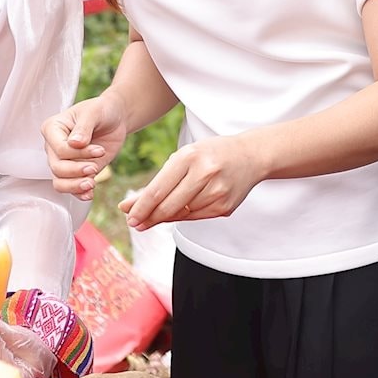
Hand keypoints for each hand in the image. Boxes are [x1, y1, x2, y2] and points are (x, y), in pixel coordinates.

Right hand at [44, 96, 131, 197]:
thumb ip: (83, 127)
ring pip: (59, 182)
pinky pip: (70, 188)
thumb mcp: (94, 112)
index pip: (58, 149)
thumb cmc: (101, 110)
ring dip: (75, 186)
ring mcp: (64, 161)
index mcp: (53, 129)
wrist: (115, 118)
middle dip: (76, 170)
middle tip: (94, 168)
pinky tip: (89, 194)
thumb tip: (74, 143)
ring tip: (91, 184)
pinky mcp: (76, 172)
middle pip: (57, 167)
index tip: (98, 150)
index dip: (77, 153)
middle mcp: (54, 147)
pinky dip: (79, 193)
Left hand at [120, 134, 270, 229]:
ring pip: (180, 214)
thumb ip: (157, 183)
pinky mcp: (224, 207)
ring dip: (165, 217)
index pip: (157, 190)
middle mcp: (204, 173)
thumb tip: (128, 208)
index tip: (129, 217)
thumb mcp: (183, 158)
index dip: (140, 208)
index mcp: (189, 156)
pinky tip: (179, 210)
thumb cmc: (210, 155)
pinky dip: (183, 215)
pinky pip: (195, 217)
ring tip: (157, 214)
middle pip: (167, 206)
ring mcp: (216, 192)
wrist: (250, 156)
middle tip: (135, 223)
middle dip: (149, 217)